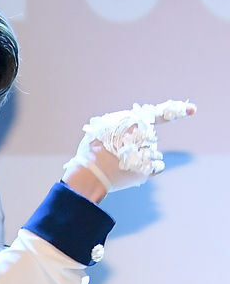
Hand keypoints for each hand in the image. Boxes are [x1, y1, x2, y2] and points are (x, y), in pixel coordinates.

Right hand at [63, 99, 194, 199]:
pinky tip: (136, 169)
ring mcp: (148, 152)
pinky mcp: (148, 169)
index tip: (193, 110)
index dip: (178, 110)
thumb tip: (130, 130)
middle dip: (139, 143)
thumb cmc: (92, 151)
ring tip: (122, 162)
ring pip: (153, 152)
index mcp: (135, 121)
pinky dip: (149, 168)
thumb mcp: (102, 128)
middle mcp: (146, 135)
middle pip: (150, 137)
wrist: (90, 174)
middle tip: (120, 151)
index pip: (161, 113)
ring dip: (142, 156)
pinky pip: (157, 165)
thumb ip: (121, 125)